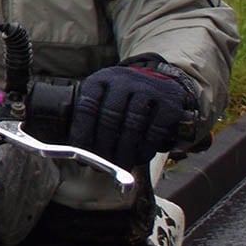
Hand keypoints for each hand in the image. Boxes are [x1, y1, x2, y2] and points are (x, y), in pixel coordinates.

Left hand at [69, 65, 192, 168]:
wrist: (162, 82)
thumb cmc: (125, 96)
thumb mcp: (104, 94)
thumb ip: (91, 114)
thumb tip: (76, 147)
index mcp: (101, 79)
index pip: (86, 107)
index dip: (82, 134)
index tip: (80, 154)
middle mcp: (123, 80)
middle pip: (109, 118)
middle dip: (103, 147)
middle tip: (100, 166)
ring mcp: (148, 90)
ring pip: (132, 126)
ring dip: (124, 151)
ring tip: (118, 166)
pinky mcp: (169, 104)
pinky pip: (154, 131)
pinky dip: (145, 149)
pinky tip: (139, 158)